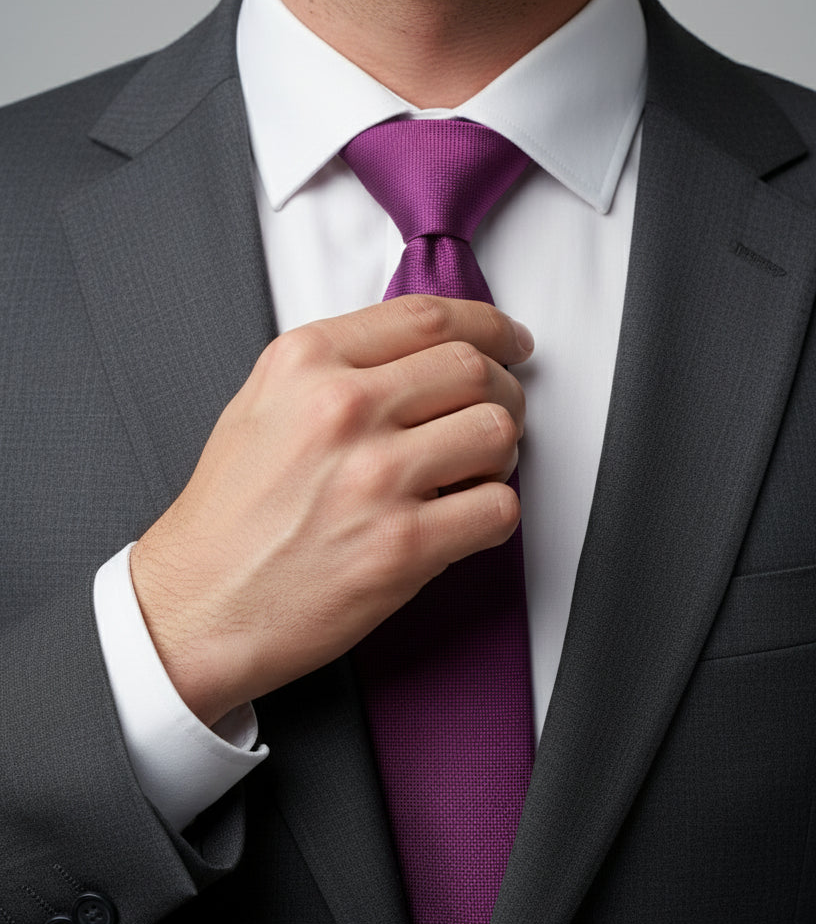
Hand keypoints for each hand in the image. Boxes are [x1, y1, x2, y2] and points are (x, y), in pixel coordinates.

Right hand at [130, 295, 532, 725]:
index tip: (508, 341)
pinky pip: (497, 507)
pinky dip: (494, 511)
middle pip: (473, 369)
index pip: (428, 316)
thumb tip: (421, 355)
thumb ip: (336, 366)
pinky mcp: (403, 546)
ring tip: (475, 470)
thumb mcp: (260, 405)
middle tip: (500, 411)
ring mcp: (376, 477)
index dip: (488, 326)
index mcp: (306, 362)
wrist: (197, 606)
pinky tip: (464, 518)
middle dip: (504, 389)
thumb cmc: (228, 517)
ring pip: (497, 432)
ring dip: (501, 452)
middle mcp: (343, 408)